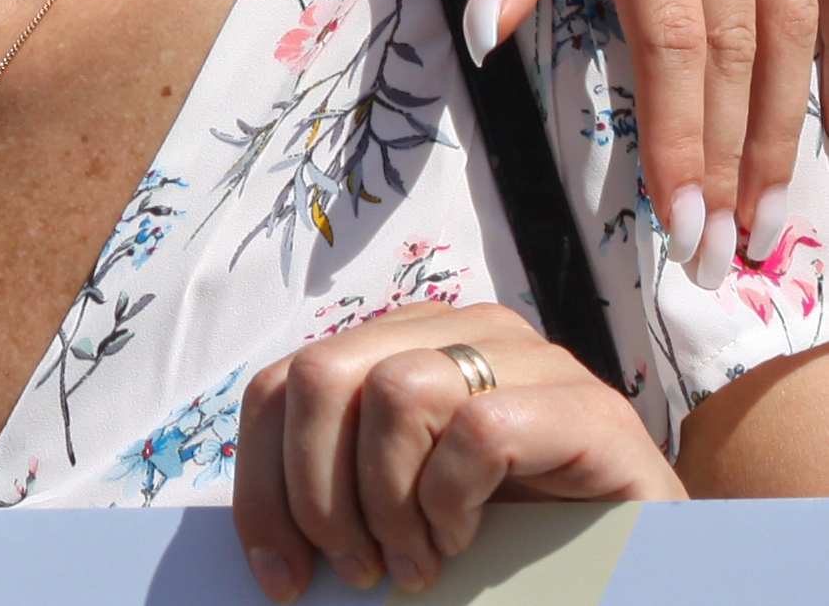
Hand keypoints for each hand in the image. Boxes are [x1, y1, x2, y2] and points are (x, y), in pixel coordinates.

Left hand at [232, 305, 678, 596]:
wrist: (642, 569)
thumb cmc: (518, 541)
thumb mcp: (406, 509)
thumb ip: (341, 494)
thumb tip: (261, 547)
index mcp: (402, 347)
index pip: (283, 382)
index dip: (261, 480)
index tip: (279, 571)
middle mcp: (462, 332)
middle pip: (322, 374)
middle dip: (317, 490)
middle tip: (357, 567)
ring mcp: (532, 361)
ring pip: (396, 391)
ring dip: (390, 499)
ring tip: (419, 562)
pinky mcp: (590, 411)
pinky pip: (481, 430)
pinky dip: (453, 498)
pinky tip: (466, 540)